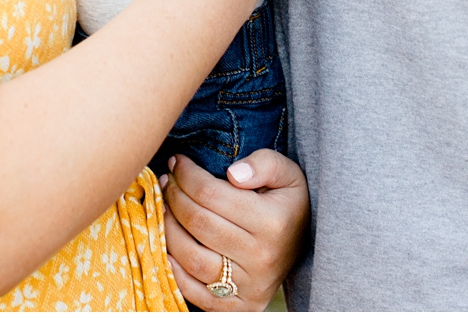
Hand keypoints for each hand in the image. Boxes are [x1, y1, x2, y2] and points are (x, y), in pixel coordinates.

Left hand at [163, 150, 308, 309]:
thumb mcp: (288, 174)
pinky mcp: (240, 305)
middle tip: (167, 182)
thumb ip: (265, 164)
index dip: (187, 175)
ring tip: (164, 208)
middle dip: (174, 197)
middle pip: (199, 223)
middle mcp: (261, 257)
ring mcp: (249, 285)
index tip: (178, 162)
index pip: (212, 194)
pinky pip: (195, 291)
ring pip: (192, 258)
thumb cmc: (288, 203)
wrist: (304, 246)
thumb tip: (233, 174)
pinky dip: (173, 269)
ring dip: (168, 229)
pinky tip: (166, 245)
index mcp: (273, 222)